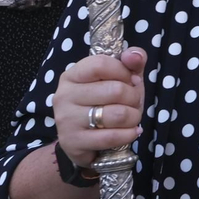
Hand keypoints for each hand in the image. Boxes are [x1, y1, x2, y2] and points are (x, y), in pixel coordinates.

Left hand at [9, 0, 61, 10]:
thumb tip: (17, 0)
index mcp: (27, 0)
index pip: (17, 4)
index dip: (12, 6)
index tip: (9, 7)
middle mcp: (30, 5)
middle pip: (20, 8)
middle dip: (16, 7)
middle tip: (13, 6)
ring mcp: (34, 7)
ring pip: (25, 9)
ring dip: (21, 8)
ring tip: (19, 5)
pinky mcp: (37, 8)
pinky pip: (29, 9)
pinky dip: (26, 8)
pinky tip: (25, 5)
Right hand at [52, 47, 146, 168]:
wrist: (84, 141)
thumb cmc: (105, 104)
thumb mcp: (119, 79)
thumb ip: (131, 62)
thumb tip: (135, 55)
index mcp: (72, 75)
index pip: (101, 64)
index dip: (124, 72)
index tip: (131, 80)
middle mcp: (64, 95)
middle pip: (115, 90)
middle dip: (134, 98)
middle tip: (132, 103)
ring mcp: (66, 120)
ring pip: (117, 114)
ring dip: (134, 117)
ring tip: (131, 118)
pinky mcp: (73, 142)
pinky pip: (112, 137)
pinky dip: (130, 134)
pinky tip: (131, 132)